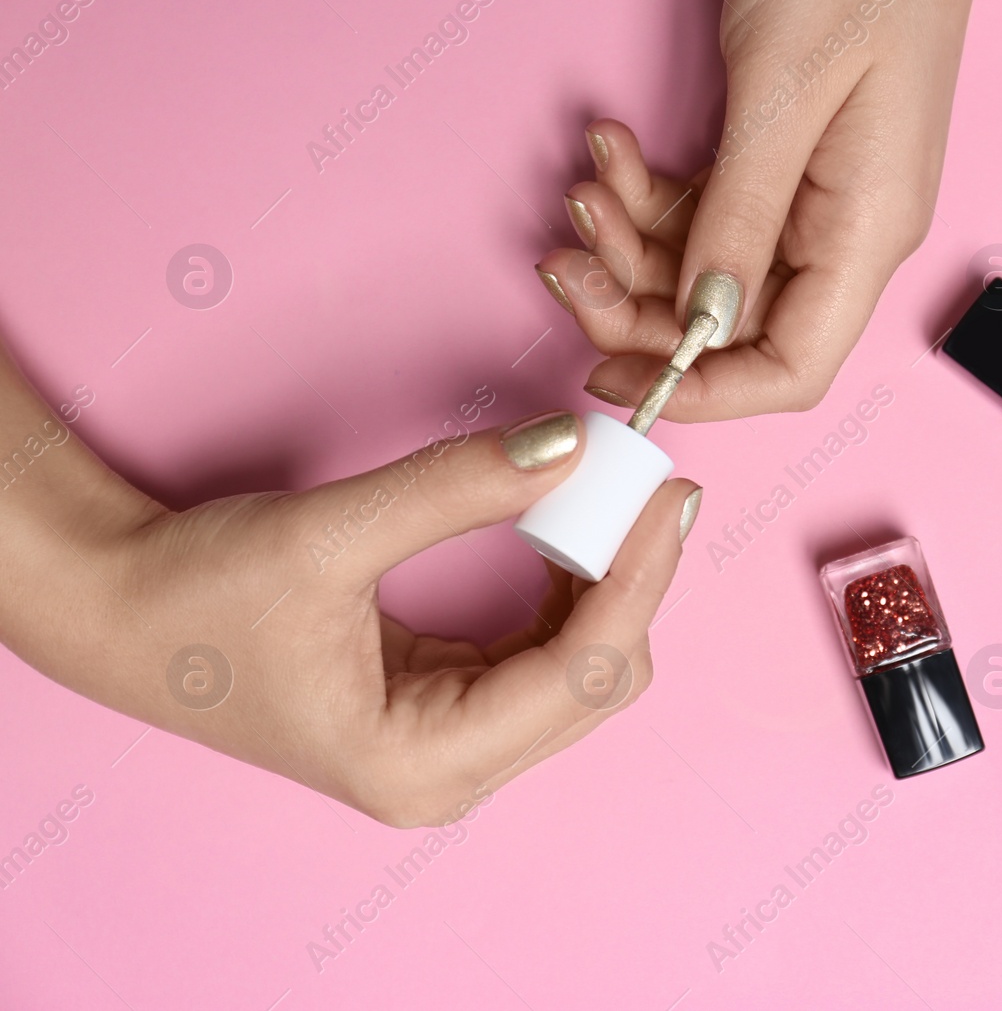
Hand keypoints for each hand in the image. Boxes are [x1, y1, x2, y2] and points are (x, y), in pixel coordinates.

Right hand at [0, 369, 700, 826]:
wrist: (114, 608)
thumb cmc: (195, 593)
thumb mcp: (327, 535)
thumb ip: (456, 489)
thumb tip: (571, 447)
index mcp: (420, 761)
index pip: (581, 673)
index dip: (640, 577)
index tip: (670, 492)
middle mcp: (446, 772)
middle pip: (597, 683)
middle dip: (634, 581)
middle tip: (652, 483)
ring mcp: (448, 746)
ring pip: (578, 670)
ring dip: (605, 583)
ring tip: (614, 496)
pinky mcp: (443, 707)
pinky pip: (540, 655)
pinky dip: (566, 592)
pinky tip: (565, 532)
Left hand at [536, 0, 988, 419]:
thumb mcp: (781, 93)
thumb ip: (739, 216)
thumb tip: (701, 323)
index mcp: (865, 235)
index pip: (790, 367)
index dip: (703, 392)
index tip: (615, 377)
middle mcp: (843, 235)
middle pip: (732, 328)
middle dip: (639, 307)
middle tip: (567, 263)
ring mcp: (812, 203)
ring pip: (705, 273)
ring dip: (631, 242)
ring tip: (585, 184)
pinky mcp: (782, 168)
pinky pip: (704, 215)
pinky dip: (649, 195)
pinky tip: (612, 148)